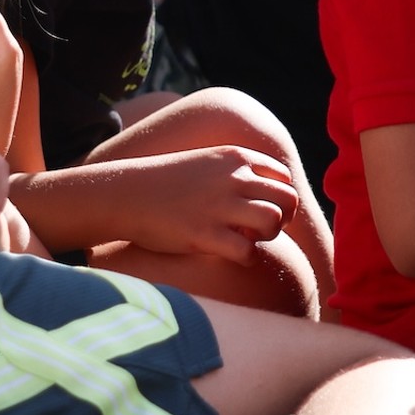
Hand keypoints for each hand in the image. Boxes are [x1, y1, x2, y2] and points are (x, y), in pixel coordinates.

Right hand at [105, 146, 300, 263]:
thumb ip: (237, 171)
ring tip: (249, 240)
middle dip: (283, 219)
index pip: (283, 177)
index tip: (266, 209)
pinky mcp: (204, 235)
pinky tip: (234, 255)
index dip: (281, 197)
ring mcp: (219, 207)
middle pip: (287, 199)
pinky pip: (247, 251)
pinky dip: (247, 257)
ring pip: (273, 221)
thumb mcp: (207, 162)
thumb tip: (264, 190)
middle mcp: (233, 179)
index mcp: (235, 158)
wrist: (127, 194)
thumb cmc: (168, 182)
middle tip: (264, 230)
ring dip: (268, 236)